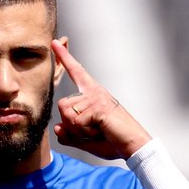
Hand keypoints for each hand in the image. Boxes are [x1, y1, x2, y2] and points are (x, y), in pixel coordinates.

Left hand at [52, 39, 150, 160]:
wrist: (133, 146)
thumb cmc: (112, 141)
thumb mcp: (86, 140)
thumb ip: (70, 135)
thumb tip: (57, 128)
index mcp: (92, 94)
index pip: (76, 72)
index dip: (64, 57)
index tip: (54, 43)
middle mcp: (94, 92)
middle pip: (62, 106)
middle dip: (71, 126)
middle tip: (93, 131)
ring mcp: (96, 97)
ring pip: (67, 115)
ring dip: (79, 130)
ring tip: (98, 130)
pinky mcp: (98, 107)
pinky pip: (77, 122)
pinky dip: (86, 133)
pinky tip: (101, 131)